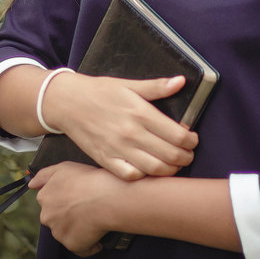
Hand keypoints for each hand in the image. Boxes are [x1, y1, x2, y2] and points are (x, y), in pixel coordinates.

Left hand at [29, 162, 127, 256]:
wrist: (107, 198)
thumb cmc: (88, 180)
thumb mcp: (64, 167)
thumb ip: (44, 175)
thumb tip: (31, 184)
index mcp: (44, 197)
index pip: (49, 202)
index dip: (64, 200)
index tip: (75, 198)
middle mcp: (47, 216)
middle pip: (55, 219)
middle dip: (67, 216)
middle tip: (85, 208)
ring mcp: (58, 232)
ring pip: (66, 233)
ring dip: (76, 229)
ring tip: (92, 219)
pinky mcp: (72, 244)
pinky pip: (80, 248)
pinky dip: (89, 244)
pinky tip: (97, 233)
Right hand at [40, 73, 197, 180]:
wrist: (67, 102)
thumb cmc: (99, 92)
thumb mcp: (128, 84)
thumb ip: (156, 87)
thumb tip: (180, 82)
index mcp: (140, 112)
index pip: (178, 135)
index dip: (191, 141)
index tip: (192, 139)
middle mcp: (131, 133)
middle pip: (171, 155)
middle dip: (186, 157)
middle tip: (187, 154)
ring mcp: (118, 149)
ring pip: (155, 169)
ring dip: (170, 170)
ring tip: (174, 164)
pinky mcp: (106, 160)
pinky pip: (131, 175)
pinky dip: (145, 176)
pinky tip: (149, 169)